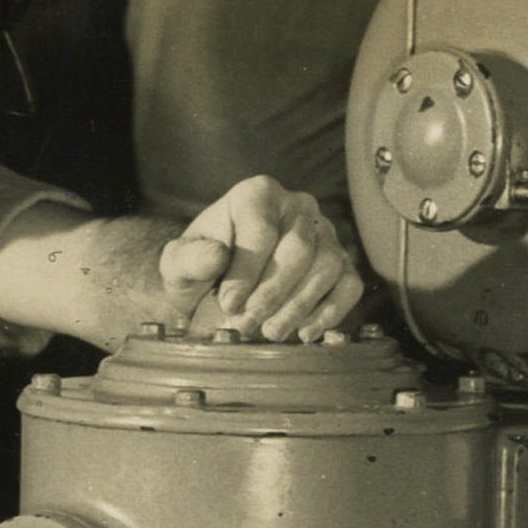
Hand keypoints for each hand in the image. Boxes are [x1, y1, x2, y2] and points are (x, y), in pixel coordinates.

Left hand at [157, 178, 362, 341]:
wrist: (218, 288)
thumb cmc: (201, 271)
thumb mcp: (178, 265)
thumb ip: (189, 258)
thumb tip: (217, 255)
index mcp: (258, 194)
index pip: (262, 229)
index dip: (246, 271)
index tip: (228, 304)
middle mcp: (297, 207)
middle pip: (299, 248)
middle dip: (273, 292)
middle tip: (248, 323)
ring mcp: (324, 235)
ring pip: (327, 266)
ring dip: (299, 305)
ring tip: (271, 331)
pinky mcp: (341, 265)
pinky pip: (348, 285)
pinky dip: (331, 312)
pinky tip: (304, 333)